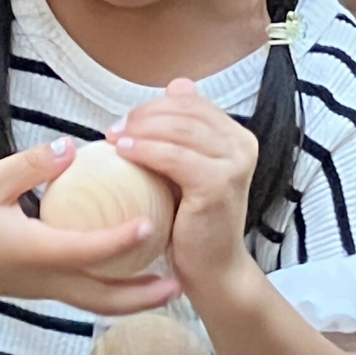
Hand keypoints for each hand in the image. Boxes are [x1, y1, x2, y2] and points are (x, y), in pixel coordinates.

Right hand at [0, 141, 180, 315]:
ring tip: (165, 280)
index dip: (123, 240)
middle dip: (145, 296)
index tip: (155, 224)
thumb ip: (32, 165)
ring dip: (131, 297)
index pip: (88, 251)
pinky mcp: (34, 287)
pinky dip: (108, 287)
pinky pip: (80, 293)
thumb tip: (72, 148)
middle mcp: (42, 280)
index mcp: (34, 253)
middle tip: (182, 282)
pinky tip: (121, 265)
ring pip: (94, 302)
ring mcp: (39, 289)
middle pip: (103, 300)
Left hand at [112, 82, 258, 300]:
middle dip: (143, 116)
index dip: (153, 106)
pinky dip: (145, 151)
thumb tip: (178, 85)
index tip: (124, 121)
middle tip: (113, 129)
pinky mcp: (219, 185)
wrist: (213, 269)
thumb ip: (184, 130)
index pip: (190, 103)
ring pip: (179, 129)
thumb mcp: (189, 167)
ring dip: (140, 130)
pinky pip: (174, 157)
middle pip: (184, 112)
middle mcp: (242, 144)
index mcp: (236, 136)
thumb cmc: (194, 221)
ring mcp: (234, 164)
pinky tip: (123, 154)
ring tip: (113, 139)